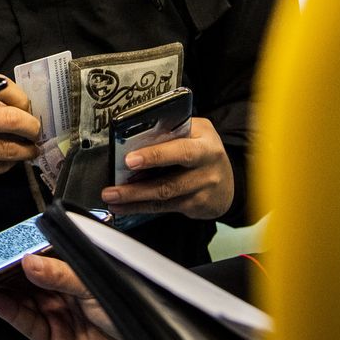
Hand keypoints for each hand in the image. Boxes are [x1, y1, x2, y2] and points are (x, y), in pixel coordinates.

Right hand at [0, 76, 41, 200]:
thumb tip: (10, 102)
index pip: (2, 91)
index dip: (23, 101)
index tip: (27, 108)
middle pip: (13, 121)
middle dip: (32, 128)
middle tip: (35, 131)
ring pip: (8, 150)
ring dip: (24, 151)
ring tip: (28, 150)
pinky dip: (5, 165)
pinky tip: (5, 162)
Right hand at [0, 254, 124, 339]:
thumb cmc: (131, 310)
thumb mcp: (96, 285)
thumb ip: (62, 275)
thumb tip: (30, 262)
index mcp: (72, 268)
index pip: (36, 253)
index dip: (11, 247)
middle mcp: (60, 288)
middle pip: (19, 276)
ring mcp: (54, 313)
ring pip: (16, 298)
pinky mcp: (51, 338)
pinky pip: (24, 322)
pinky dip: (7, 311)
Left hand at [100, 116, 233, 219]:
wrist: (227, 179)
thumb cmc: (202, 149)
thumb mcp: (194, 132)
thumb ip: (171, 132)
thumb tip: (133, 136)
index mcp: (205, 141)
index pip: (179, 149)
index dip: (155, 156)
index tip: (130, 159)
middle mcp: (207, 167)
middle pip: (171, 180)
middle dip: (139, 187)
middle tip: (114, 188)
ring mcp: (203, 189)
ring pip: (165, 197)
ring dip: (134, 199)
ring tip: (111, 197)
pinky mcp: (198, 206)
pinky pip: (166, 207)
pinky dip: (142, 207)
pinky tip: (125, 206)